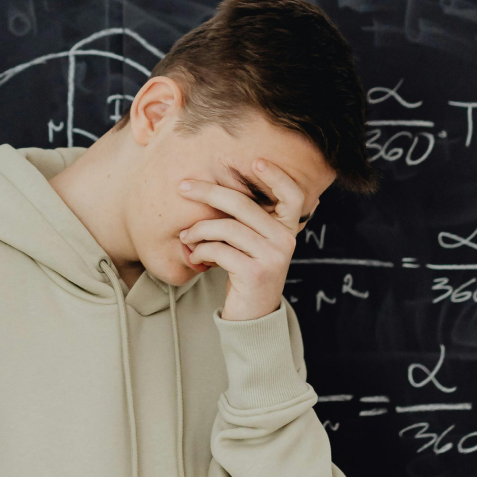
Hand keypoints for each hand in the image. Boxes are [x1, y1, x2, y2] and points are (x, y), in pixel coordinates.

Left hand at [177, 157, 305, 320]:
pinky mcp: (254, 273)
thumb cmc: (247, 272)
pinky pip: (219, 250)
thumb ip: (246, 220)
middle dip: (208, 192)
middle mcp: (285, 240)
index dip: (277, 176)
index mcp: (288, 229)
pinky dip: (201, 250)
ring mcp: (272, 257)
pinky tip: (195, 256)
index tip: (255, 160)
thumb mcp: (253, 243)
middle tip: (183, 187)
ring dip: (198, 229)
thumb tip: (213, 187)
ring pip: (226, 227)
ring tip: (186, 236)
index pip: (293, 195)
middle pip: (244, 204)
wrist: (252, 316)